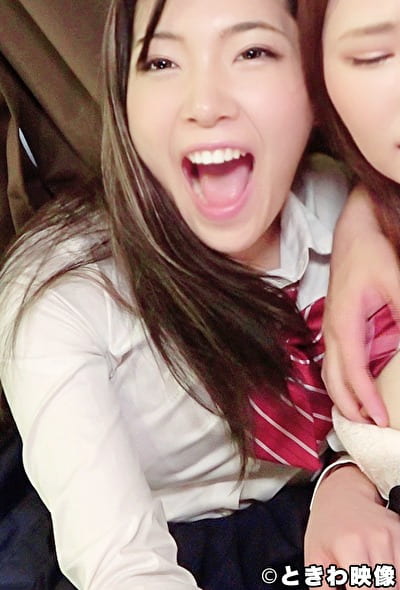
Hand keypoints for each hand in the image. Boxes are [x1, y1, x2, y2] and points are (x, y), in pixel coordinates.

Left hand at [305, 464, 399, 588]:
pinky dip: (396, 574)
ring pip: (398, 579)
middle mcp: (374, 538)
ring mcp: (392, 534)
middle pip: (388, 586)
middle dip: (375, 589)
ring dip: (387, 583)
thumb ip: (322, 589)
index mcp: (349, 546)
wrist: (342, 495)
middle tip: (361, 582)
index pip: (366, 589)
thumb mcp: (315, 557)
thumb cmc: (327, 529)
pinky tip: (382, 571)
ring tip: (370, 577)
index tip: (354, 588)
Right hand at [323, 186, 399, 425]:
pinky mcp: (337, 327)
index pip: (352, 371)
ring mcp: (332, 330)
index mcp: (344, 323)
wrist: (352, 232)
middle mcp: (333, 332)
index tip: (381, 420)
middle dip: (350, 409)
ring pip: (330, 375)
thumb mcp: (396, 281)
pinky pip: (335, 364)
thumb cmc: (369, 252)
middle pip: (333, 380)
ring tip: (364, 419)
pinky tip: (359, 392)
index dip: (366, 399)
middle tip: (374, 431)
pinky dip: (345, 384)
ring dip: (344, 400)